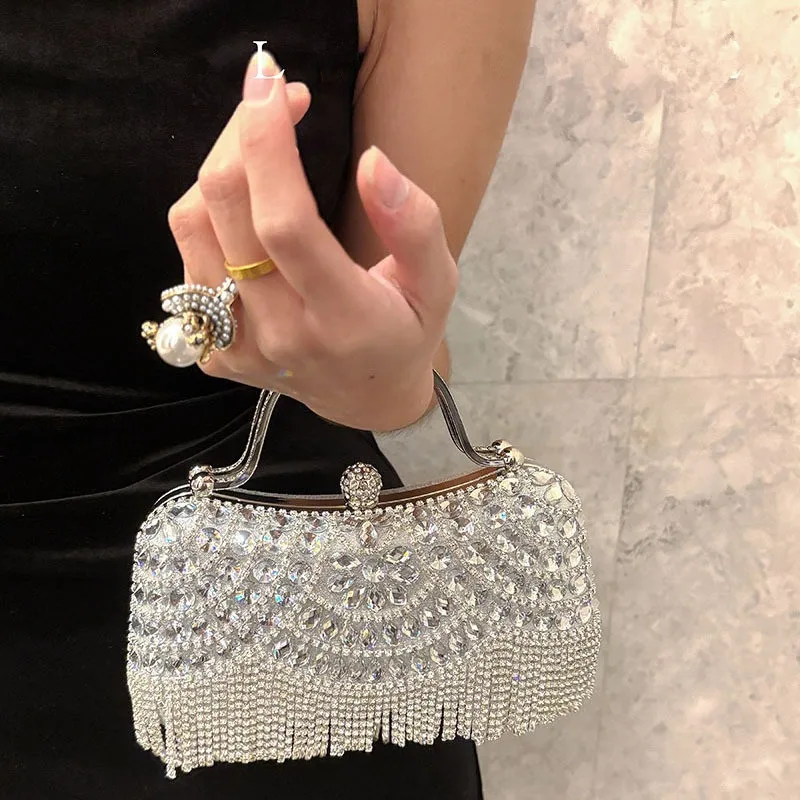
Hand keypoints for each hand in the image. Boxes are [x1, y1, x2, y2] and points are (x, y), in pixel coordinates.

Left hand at [166, 50, 457, 431]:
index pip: (285, 224)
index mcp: (343, 319)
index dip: (270, 145)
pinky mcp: (216, 353)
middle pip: (227, 213)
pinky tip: (246, 211)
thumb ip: (415, 225)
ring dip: (220, 168)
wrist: (367, 401)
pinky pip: (188, 261)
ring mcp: (239, 349)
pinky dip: (209, 217)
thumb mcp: (438, 283)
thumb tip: (373, 163)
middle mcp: (280, 337)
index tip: (275, 87)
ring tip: (260, 152)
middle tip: (272, 101)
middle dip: (242, 134)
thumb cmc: (406, 333)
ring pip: (193, 229)